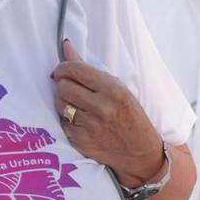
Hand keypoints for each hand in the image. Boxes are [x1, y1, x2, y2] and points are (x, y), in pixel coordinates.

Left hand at [53, 39, 162, 183]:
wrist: (140, 153)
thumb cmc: (130, 117)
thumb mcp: (118, 89)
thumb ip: (89, 68)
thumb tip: (66, 45)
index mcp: (114, 91)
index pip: (76, 70)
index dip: (63, 67)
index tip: (62, 69)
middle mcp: (101, 108)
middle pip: (63, 86)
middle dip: (62, 83)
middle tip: (69, 85)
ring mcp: (89, 126)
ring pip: (59, 103)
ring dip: (63, 100)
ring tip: (76, 103)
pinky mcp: (80, 141)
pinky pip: (61, 121)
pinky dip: (66, 118)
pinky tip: (80, 119)